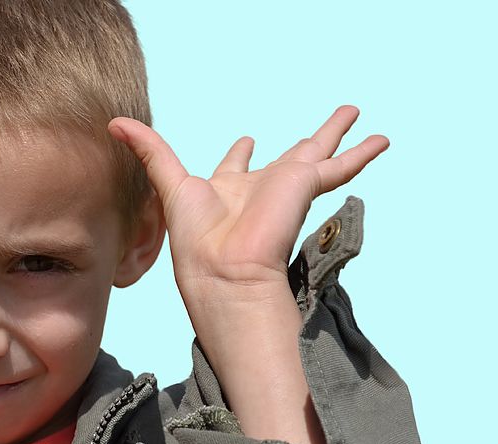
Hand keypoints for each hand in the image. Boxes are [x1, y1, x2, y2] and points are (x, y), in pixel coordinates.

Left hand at [108, 105, 388, 296]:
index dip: (241, 153)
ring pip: (322, 154)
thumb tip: (115, 122)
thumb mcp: (169, 186)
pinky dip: (361, 153)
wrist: (228, 276)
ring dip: (340, 136)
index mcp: (228, 192)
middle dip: (307, 138)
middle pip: (290, 155)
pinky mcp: (306, 187)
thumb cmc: (196, 246)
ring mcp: (287, 188)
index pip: (237, 167)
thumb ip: (149, 151)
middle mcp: (261, 189)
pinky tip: (382, 139)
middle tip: (327, 119)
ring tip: (357, 113)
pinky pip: (340, 165)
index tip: (247, 140)